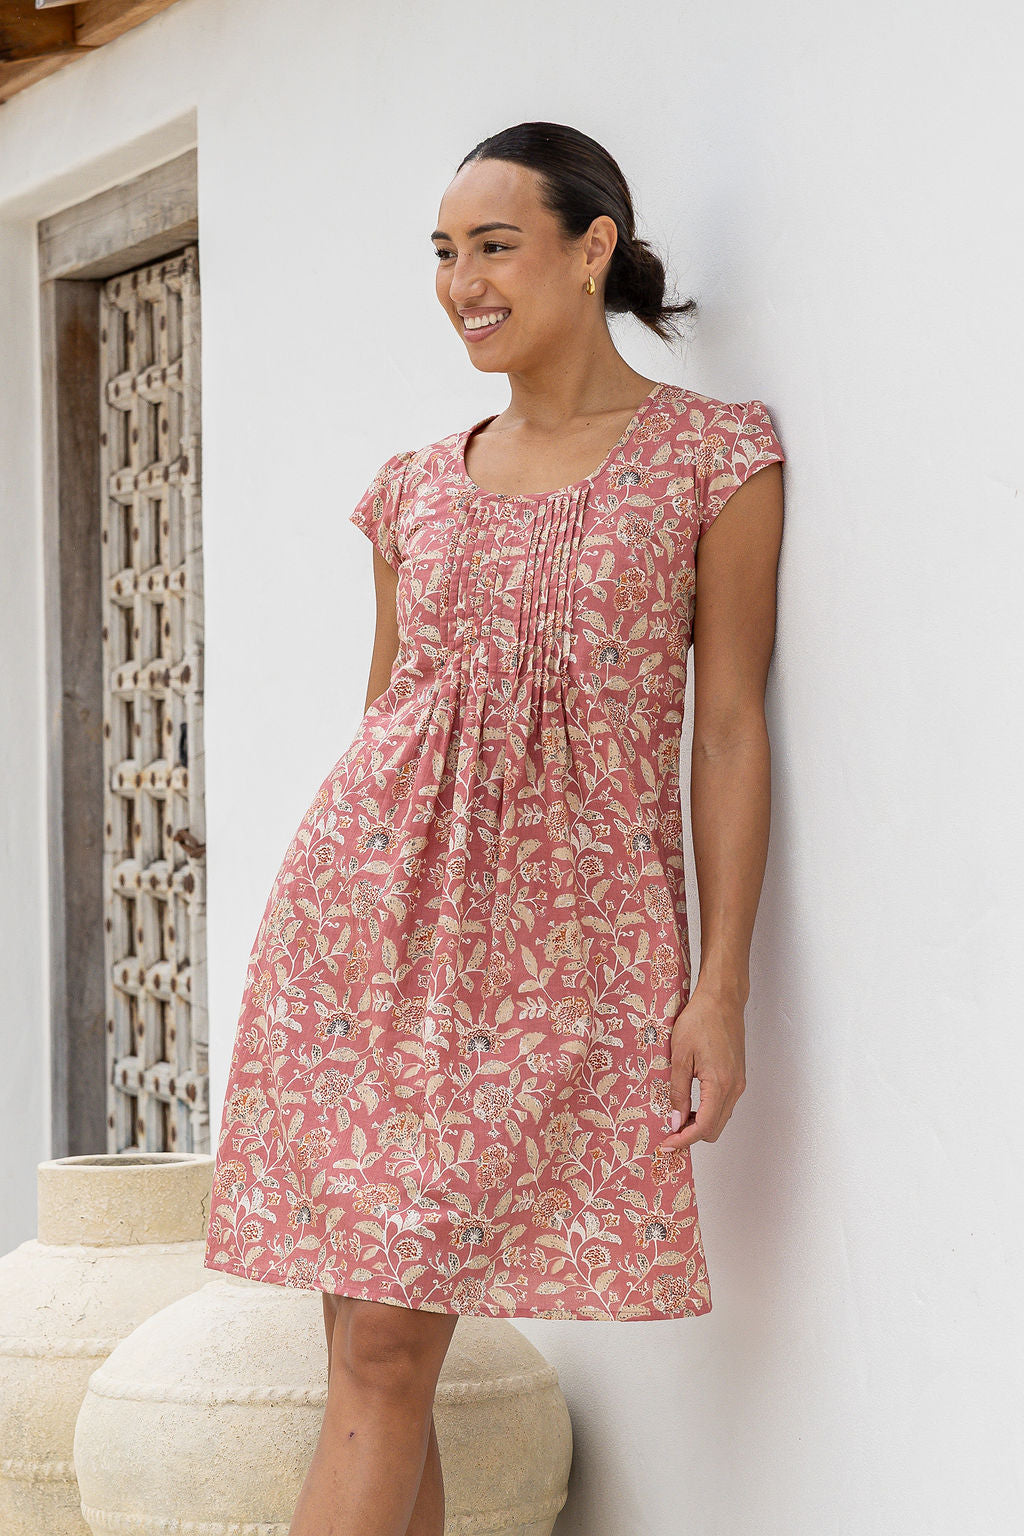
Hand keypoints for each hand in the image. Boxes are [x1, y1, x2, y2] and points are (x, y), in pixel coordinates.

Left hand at [657, 984, 746, 1149]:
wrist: (722, 1000)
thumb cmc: (700, 1020)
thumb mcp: (680, 1056)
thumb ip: (678, 1091)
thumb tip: (675, 1121)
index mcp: (720, 1084)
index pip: (704, 1127)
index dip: (684, 1140)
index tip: (666, 1144)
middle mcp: (734, 1087)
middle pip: (715, 1129)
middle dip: (692, 1135)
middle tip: (668, 1131)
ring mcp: (739, 1082)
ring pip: (721, 1118)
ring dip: (700, 1124)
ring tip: (677, 1117)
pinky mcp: (738, 1076)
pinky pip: (724, 1105)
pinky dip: (708, 1111)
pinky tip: (691, 1103)